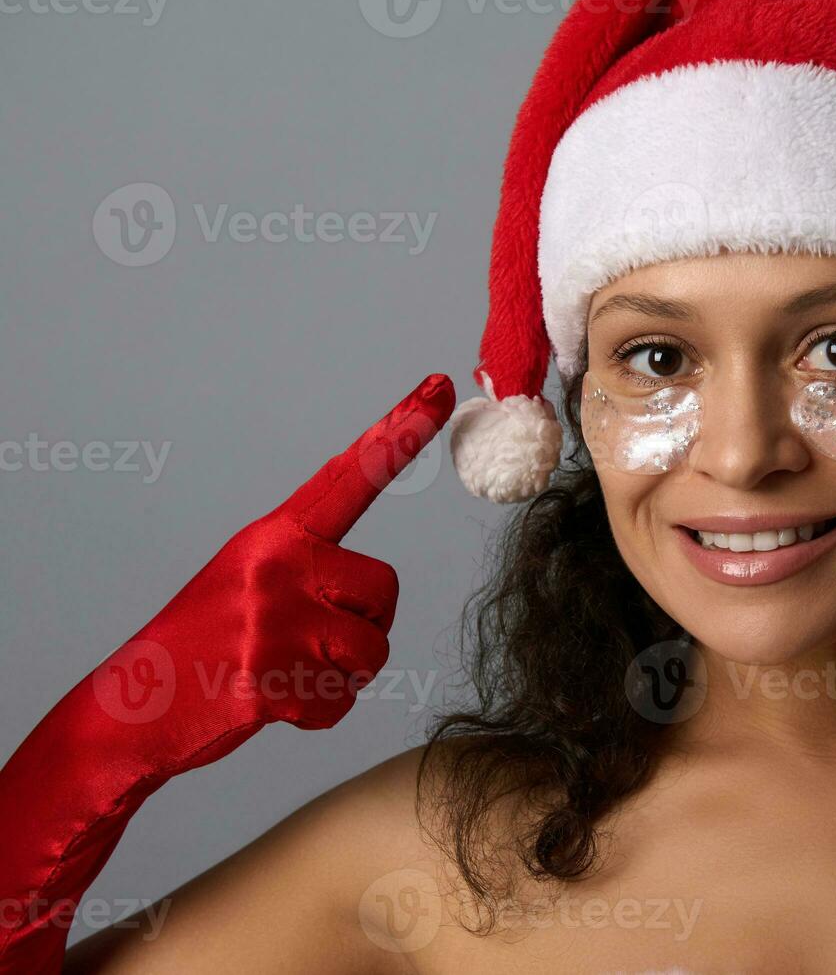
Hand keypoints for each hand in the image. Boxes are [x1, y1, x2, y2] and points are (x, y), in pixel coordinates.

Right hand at [0, 373, 455, 972]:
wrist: (132, 708)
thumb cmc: (204, 643)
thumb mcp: (247, 578)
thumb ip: (308, 565)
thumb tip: (376, 585)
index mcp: (272, 536)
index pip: (349, 475)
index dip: (399, 431)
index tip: (439, 386)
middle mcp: (275, 567)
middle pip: (384, 588)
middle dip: (365, 623)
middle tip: (310, 640)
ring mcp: (271, 623)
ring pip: (372, 648)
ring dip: (343, 673)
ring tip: (287, 670)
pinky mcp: (270, 680)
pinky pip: (341, 700)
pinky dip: (318, 713)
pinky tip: (273, 705)